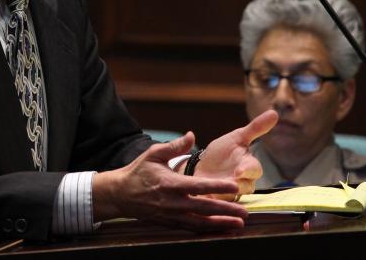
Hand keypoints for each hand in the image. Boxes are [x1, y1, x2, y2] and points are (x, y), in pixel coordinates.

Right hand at [92, 132, 248, 231]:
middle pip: (204, 208)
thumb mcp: (154, 153)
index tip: (234, 186)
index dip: (218, 186)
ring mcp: (172, 215)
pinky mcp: (170, 223)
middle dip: (226, 211)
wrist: (120, 194)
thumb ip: (175, 146)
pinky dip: (207, 231)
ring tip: (238, 226)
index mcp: (171, 183)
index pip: (199, 186)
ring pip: (200, 222)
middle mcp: (173, 202)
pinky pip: (191, 229)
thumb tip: (192, 135)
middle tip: (244, 212)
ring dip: (220, 224)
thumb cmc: (138, 171)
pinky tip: (220, 230)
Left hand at [193, 109, 278, 200]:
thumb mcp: (236, 137)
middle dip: (238, 185)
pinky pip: (217, 207)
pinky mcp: (217, 205)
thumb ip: (256, 128)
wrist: (201, 166)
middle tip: (230, 182)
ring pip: (233, 198)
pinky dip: (211, 203)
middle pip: (246, 187)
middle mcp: (242, 183)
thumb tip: (275, 112)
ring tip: (214, 190)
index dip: (247, 170)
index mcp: (247, 166)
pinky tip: (203, 198)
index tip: (239, 170)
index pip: (254, 170)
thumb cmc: (222, 152)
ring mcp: (230, 195)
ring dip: (224, 194)